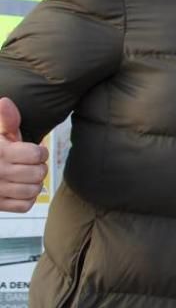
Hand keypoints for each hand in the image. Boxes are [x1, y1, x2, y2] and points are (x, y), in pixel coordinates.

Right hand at [0, 97, 48, 212]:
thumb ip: (7, 120)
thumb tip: (5, 101)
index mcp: (0, 152)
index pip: (37, 155)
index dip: (40, 152)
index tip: (35, 150)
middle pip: (39, 173)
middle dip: (38, 167)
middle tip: (30, 164)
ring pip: (33, 190)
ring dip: (34, 183)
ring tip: (25, 176)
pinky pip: (25, 205)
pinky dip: (27, 198)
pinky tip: (21, 189)